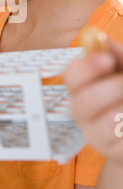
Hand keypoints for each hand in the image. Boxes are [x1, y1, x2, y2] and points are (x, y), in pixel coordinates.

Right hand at [64, 39, 122, 165]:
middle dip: (110, 89)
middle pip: (83, 102)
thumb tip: (101, 39)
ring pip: (106, 122)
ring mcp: (94, 133)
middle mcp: (82, 110)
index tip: (107, 59)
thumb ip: (116, 54)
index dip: (86, 67)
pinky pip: (119, 137)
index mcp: (82, 86)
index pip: (71, 76)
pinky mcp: (108, 150)